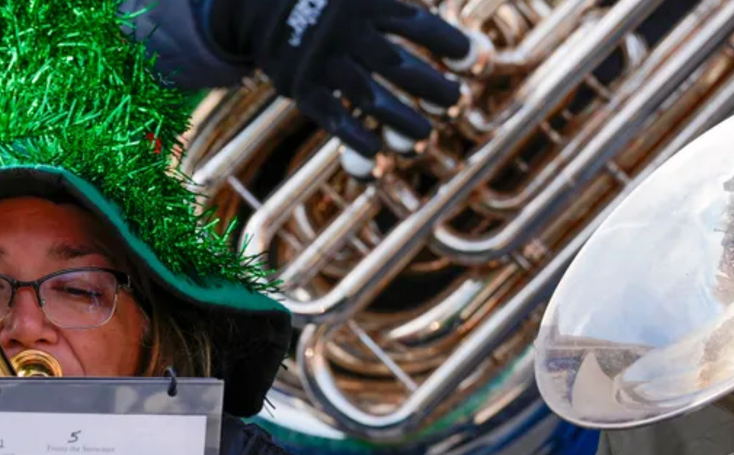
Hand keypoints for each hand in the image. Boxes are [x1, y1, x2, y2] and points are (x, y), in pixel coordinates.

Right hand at [208, 0, 472, 156]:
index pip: (419, 25)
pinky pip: (333, 117)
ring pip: (369, 96)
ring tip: (423, 139)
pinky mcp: (302, 87)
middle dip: (432, 88)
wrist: (257, 4)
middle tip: (456, 106)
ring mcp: (324, 61)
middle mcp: (349, 31)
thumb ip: (404, 5)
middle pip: (399, 64)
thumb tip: (459, 33)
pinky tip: (378, 159)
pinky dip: (356, 139)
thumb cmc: (328, 1)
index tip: (476, 63)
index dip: (450, 44)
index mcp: (371, 3)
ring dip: (400, 121)